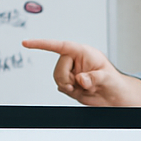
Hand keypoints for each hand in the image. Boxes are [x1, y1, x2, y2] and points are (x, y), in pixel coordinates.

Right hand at [22, 38, 140, 106]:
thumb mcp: (107, 78)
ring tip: (85, 87)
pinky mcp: (69, 82)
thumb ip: (94, 77)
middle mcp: (75, 60)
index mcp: (83, 52)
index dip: (41, 44)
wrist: (113, 97)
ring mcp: (71, 72)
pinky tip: (82, 91)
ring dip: (69, 86)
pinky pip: (60, 87)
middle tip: (83, 84)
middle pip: (58, 68)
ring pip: (57, 79)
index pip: (59, 46)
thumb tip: (81, 79)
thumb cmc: (114, 82)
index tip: (26, 43)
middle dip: (68, 79)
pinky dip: (70, 92)